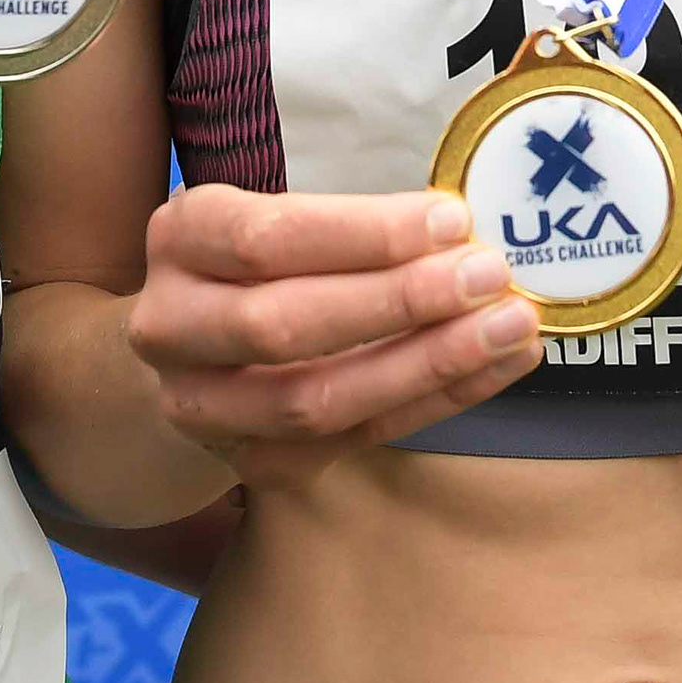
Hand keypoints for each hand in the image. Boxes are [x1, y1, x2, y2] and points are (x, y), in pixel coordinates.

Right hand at [125, 184, 540, 487]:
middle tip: (489, 276)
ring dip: (426, 363)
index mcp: (182, 239)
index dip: (364, 235)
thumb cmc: (262, 267)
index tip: (452, 221)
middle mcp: (171, 326)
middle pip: (283, 325)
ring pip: (315, 399)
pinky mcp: (252, 462)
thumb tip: (461, 233)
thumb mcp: (281, 220)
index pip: (267, 239)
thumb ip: (355, 228)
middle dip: (398, 301)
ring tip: (510, 328)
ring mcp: (203, 407)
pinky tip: (498, 367)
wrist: (196, 355)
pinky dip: (435, 401)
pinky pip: (355, 437)